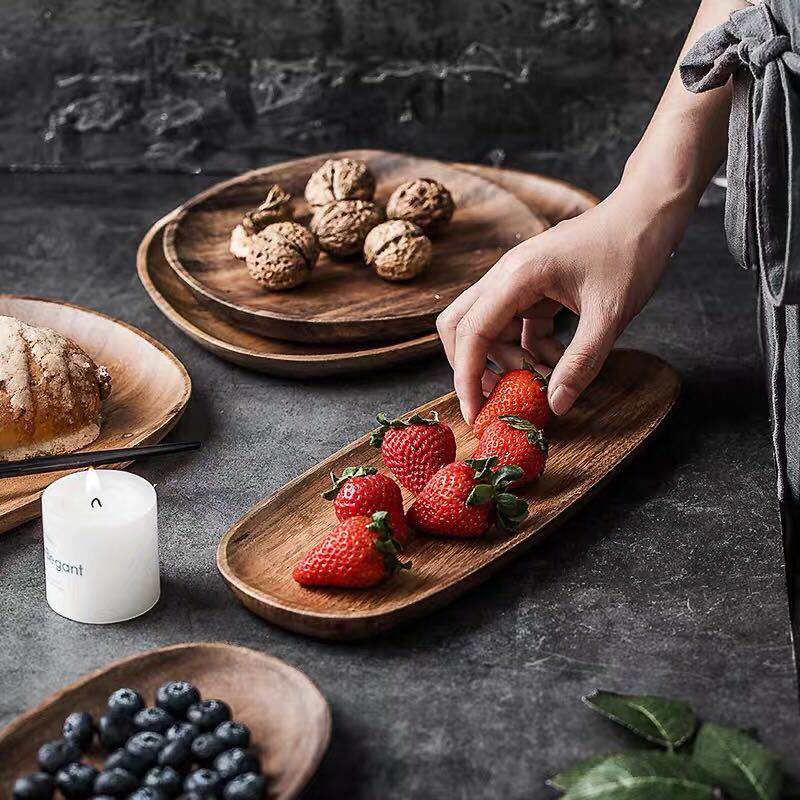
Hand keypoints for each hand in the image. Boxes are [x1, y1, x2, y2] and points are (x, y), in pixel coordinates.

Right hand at [437, 182, 689, 422]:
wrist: (648, 213)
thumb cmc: (631, 252)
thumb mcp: (610, 314)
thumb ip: (582, 363)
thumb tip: (555, 405)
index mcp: (517, 276)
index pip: (471, 332)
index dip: (467, 377)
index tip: (475, 413)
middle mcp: (506, 276)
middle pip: (462, 326)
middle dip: (472, 367)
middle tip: (496, 398)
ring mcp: (518, 281)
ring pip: (489, 329)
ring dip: (507, 360)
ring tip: (542, 380)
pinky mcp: (533, 288)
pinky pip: (515, 326)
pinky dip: (528, 349)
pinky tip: (557, 361)